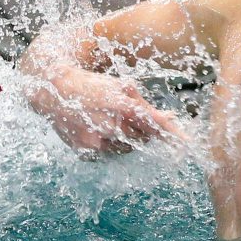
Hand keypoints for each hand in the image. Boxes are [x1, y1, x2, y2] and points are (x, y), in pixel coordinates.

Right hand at [46, 70, 188, 157]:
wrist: (52, 90)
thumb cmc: (90, 85)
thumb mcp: (118, 86)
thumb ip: (143, 104)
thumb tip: (168, 119)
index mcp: (121, 105)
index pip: (155, 124)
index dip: (173, 134)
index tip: (187, 143)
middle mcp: (110, 125)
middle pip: (143, 139)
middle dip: (144, 132)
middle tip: (132, 120)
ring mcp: (97, 141)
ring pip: (126, 149)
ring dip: (125, 139)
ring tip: (108, 121)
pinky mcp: (86, 151)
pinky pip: (108, 154)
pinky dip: (108, 145)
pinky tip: (96, 129)